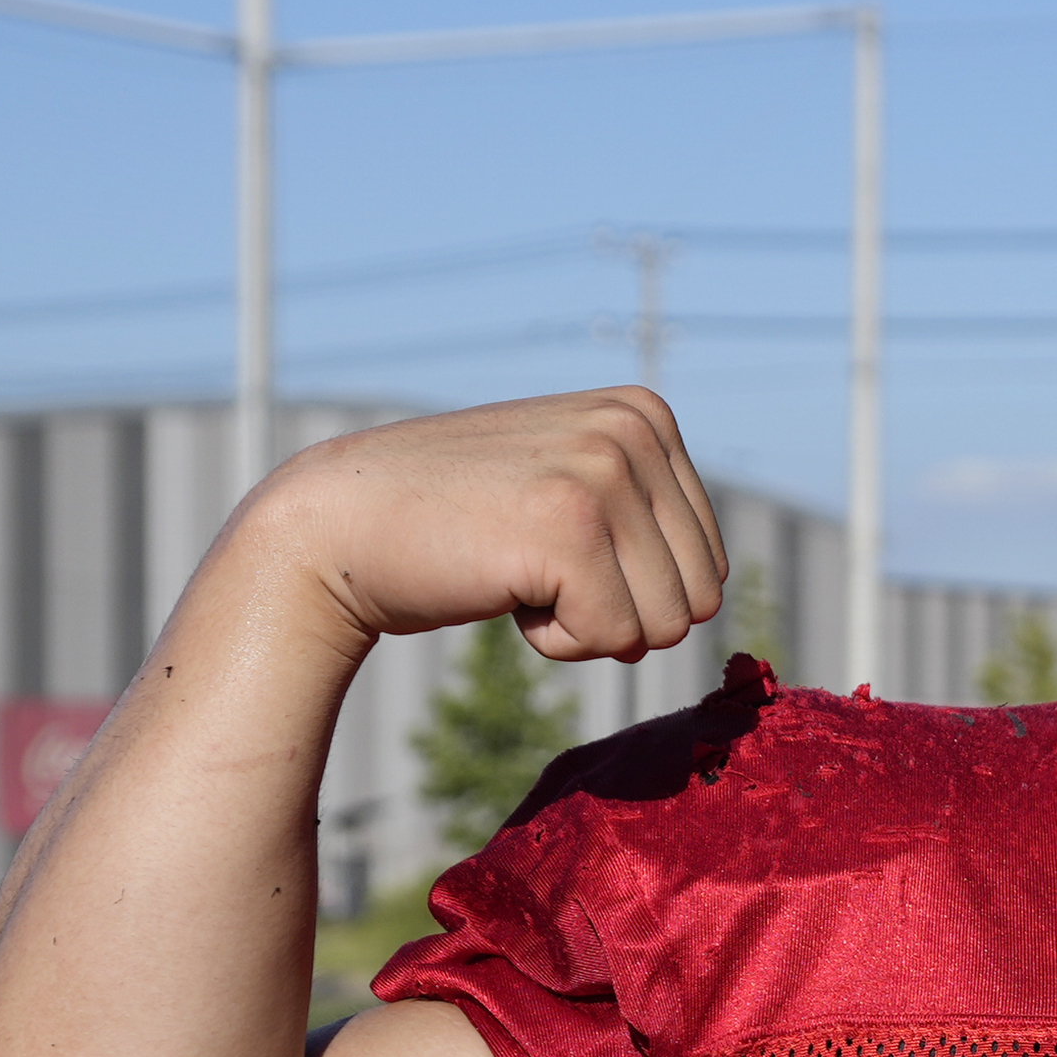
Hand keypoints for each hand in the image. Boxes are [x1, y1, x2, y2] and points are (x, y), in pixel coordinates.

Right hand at [239, 387, 728, 664]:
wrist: (341, 526)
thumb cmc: (457, 526)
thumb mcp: (569, 486)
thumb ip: (644, 518)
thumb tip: (715, 601)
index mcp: (647, 414)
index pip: (709, 566)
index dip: (631, 590)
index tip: (553, 546)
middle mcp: (634, 429)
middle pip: (698, 600)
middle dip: (620, 613)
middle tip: (536, 567)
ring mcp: (604, 471)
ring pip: (664, 627)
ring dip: (586, 627)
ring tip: (517, 569)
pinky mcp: (570, 527)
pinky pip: (611, 640)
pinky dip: (553, 642)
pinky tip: (500, 587)